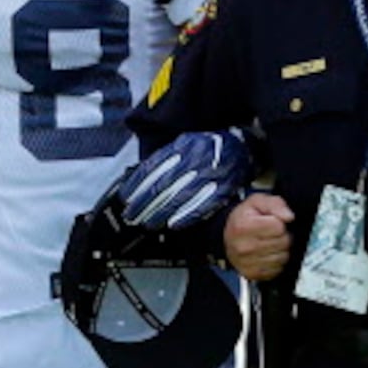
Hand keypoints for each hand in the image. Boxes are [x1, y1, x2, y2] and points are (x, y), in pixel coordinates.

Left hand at [117, 131, 256, 230]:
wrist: (241, 146)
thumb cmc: (208, 147)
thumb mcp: (184, 143)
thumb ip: (165, 158)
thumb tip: (140, 176)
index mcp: (183, 145)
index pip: (154, 166)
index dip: (138, 184)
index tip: (126, 198)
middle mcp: (196, 158)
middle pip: (165, 183)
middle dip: (145, 203)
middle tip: (132, 215)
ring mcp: (210, 173)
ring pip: (181, 196)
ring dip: (162, 212)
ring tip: (148, 223)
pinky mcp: (223, 188)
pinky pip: (203, 204)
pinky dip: (187, 216)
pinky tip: (174, 224)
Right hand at [223, 193, 295, 282]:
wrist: (227, 237)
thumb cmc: (243, 219)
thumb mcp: (257, 202)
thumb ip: (275, 204)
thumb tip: (289, 216)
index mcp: (243, 226)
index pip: (279, 227)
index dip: (279, 222)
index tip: (271, 221)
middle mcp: (244, 247)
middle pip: (283, 242)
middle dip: (282, 236)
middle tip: (271, 233)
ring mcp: (247, 263)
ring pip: (283, 257)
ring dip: (280, 250)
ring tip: (269, 243)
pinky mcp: (252, 274)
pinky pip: (277, 269)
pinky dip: (276, 262)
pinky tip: (267, 254)